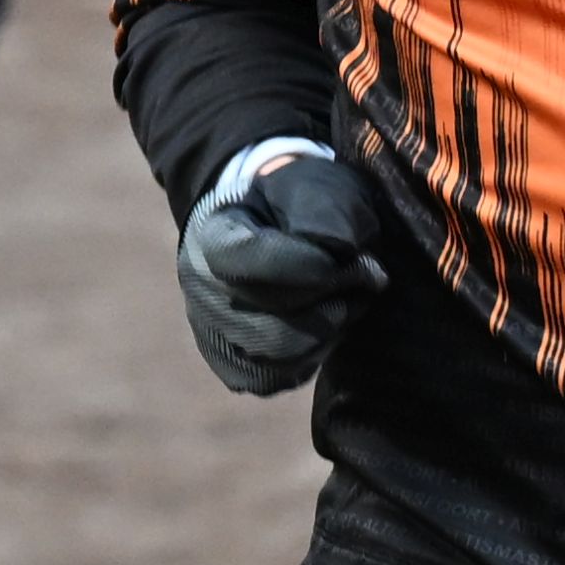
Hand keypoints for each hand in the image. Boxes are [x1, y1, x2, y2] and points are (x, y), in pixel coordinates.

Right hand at [178, 136, 387, 395]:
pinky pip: (278, 377)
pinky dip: (312, 354)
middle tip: (366, 277)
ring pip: (279, 355)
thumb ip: (329, 214)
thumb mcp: (315, 187)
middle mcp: (198, 288)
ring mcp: (210, 331)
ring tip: (346, 298)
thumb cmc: (296, 205)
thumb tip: (345, 255)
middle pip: (272, 319)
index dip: (313, 264)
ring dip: (329, 329)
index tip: (355, 254)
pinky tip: (322, 323)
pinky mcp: (231, 365)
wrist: (272, 226)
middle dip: (332, 301)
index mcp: (211, 235)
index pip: (256, 261)